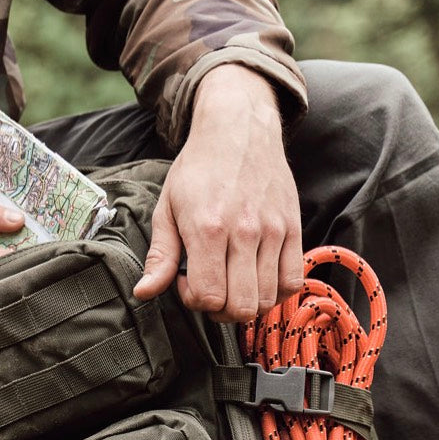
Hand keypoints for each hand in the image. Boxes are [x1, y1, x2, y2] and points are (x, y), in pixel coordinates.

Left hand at [133, 66, 302, 321]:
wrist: (238, 129)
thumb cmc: (198, 170)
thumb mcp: (167, 208)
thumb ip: (160, 255)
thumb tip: (144, 293)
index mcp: (208, 228)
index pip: (208, 297)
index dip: (194, 301)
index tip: (187, 282)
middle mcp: (244, 232)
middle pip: (240, 306)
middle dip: (220, 310)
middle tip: (211, 290)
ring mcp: (274, 230)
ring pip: (267, 299)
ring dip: (247, 303)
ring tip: (232, 283)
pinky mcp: (294, 228)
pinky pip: (292, 281)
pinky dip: (275, 292)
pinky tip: (257, 279)